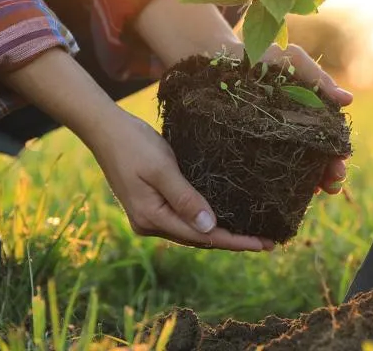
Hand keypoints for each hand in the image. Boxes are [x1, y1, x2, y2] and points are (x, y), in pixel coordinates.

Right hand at [91, 111, 274, 251]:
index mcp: (152, 218)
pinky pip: (182, 219)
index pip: (203, 236)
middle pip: (198, 238)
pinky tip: (222, 218)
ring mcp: (148, 216)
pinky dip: (203, 220)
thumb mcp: (162, 168)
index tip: (263, 244)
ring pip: (190, 231)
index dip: (235, 241)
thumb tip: (211, 227)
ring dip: (219, 232)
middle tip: (267, 241)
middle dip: (232, 240)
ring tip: (251, 234)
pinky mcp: (149, 205)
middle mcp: (148, 224)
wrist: (105, 129)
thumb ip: (185, 198)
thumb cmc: (133, 144)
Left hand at [133, 0, 355, 196]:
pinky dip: (279, 185)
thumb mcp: (291, 61)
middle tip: (333, 183)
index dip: (338, 154)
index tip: (342, 161)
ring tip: (316, 192)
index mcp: (307, 115)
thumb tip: (348, 100)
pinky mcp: (246, 153)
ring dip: (310, 184)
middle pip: (317, 161)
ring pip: (295, 171)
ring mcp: (269, 146)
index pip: (329, 140)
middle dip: (329, 174)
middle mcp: (291, 135)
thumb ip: (318, 78)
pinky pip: (264, 175)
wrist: (215, 61)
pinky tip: (284, 193)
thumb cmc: (257, 59)